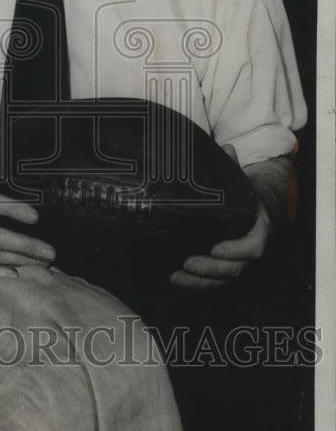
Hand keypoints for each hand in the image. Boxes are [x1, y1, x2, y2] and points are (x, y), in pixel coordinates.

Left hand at [170, 143, 270, 289]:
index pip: (254, 247)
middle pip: (235, 268)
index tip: (215, 248)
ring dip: (199, 281)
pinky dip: (193, 283)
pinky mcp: (220, 269)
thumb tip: (226, 146)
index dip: (236, 250)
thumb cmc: (242, 196)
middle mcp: (247, 251)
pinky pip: (210, 282)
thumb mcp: (240, 181)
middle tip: (188, 262)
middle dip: (211, 269)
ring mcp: (234, 262)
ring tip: (176, 275)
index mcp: (257, 229)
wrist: (249, 211)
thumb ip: (233, 167)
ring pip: (221, 279)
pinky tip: (173, 278)